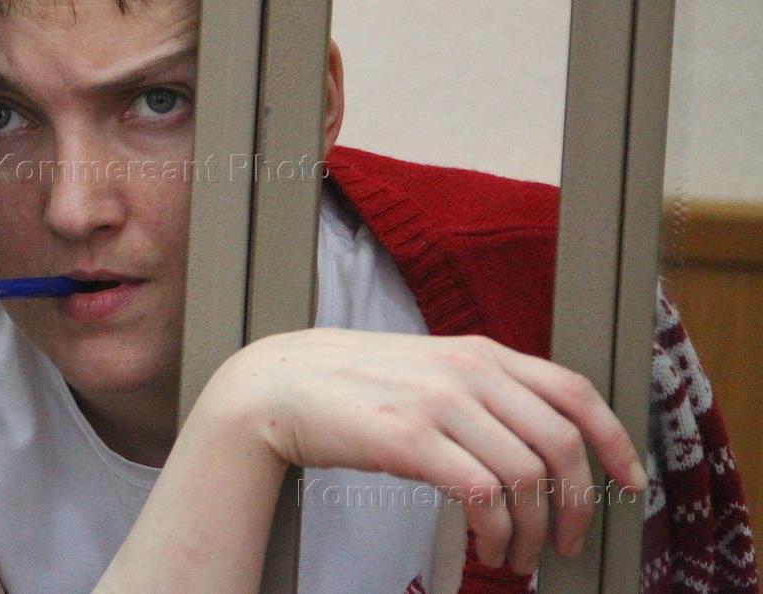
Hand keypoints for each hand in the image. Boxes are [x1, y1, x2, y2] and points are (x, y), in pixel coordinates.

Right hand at [206, 329, 647, 575]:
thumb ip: (479, 388)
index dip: (613, 439)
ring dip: (532, 530)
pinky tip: (488, 548)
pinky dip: (497, 533)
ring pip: (526, 475)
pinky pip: (482, 494)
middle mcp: (468, 370)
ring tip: (518, 555)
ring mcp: (439, 401)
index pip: (574, 390)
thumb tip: (534, 435)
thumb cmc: (351, 383)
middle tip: (565, 539)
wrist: (278, 385)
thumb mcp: (427, 370)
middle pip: (561, 442)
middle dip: (577, 503)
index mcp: (479, 352)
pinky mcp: (409, 437)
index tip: (628, 481)